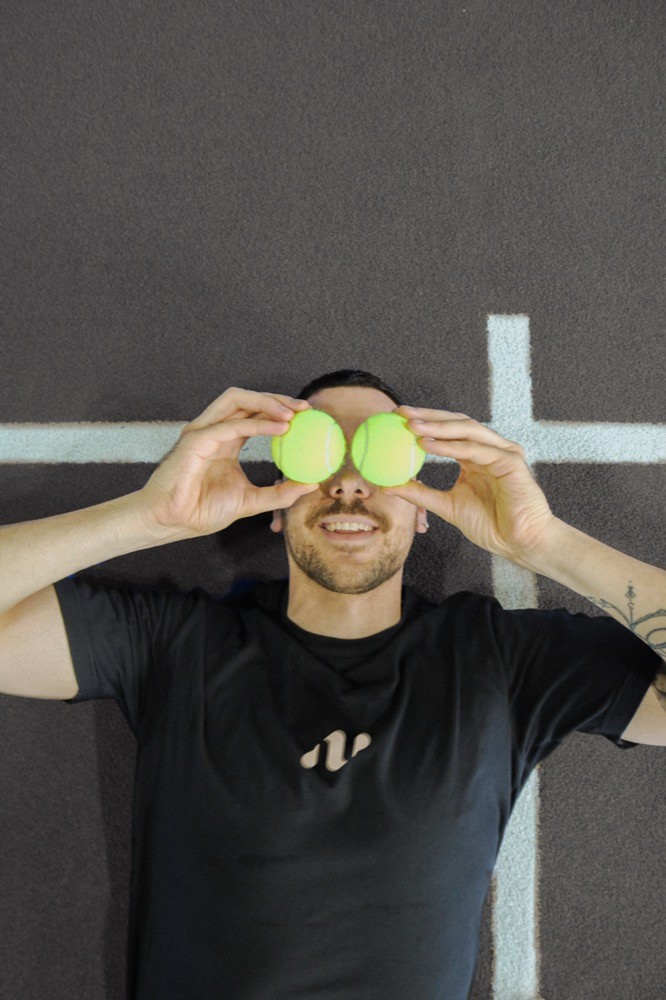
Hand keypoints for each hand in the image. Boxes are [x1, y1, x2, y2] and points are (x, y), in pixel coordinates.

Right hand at [140, 387, 317, 537]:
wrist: (172, 522)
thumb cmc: (201, 511)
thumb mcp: (251, 501)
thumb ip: (280, 493)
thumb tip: (311, 485)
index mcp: (225, 440)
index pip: (253, 413)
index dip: (279, 409)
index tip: (306, 416)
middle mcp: (213, 430)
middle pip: (246, 400)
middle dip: (276, 398)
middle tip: (304, 408)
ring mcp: (202, 432)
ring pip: (235, 400)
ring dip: (266, 402)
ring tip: (292, 414)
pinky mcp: (194, 440)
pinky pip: (229, 425)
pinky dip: (256, 424)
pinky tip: (278, 429)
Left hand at [384, 405, 557, 563]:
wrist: (520, 543)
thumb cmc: (491, 525)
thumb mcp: (446, 506)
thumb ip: (420, 493)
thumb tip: (387, 486)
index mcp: (476, 456)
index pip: (448, 430)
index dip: (424, 421)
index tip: (396, 419)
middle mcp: (489, 449)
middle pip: (457, 422)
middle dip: (428, 415)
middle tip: (400, 413)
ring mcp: (502, 452)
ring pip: (467, 430)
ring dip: (437, 426)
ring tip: (411, 426)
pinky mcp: (510, 461)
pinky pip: (476, 449)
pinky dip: (450, 446)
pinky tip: (427, 445)